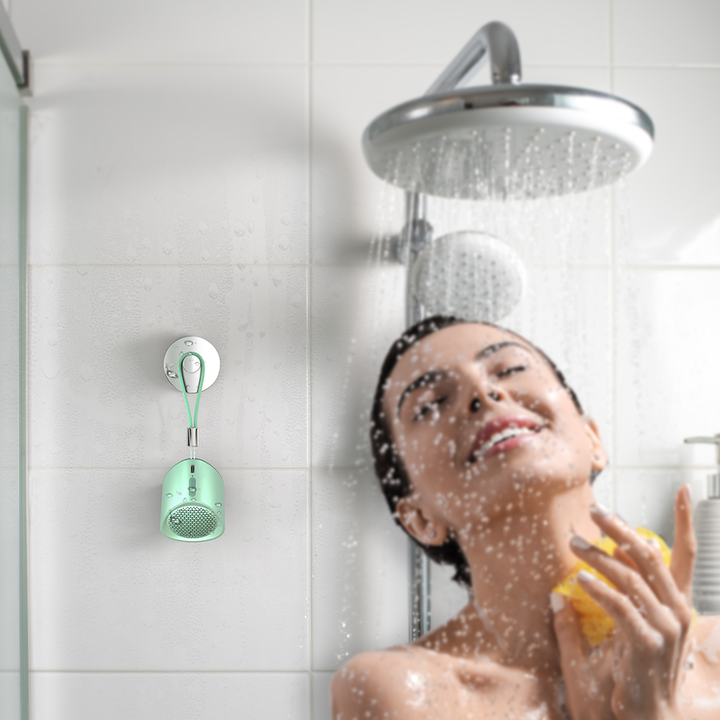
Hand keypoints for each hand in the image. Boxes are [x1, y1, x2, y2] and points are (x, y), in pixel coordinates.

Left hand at [554, 485, 695, 719]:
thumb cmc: (626, 680)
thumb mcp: (612, 636)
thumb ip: (594, 607)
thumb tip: (565, 585)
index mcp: (674, 604)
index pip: (684, 555)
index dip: (685, 521)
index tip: (682, 489)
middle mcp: (677, 611)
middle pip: (650, 556)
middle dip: (621, 529)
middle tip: (593, 511)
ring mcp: (666, 628)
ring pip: (631, 577)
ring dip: (599, 556)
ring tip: (573, 542)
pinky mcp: (647, 644)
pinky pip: (621, 606)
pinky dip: (599, 588)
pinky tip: (578, 579)